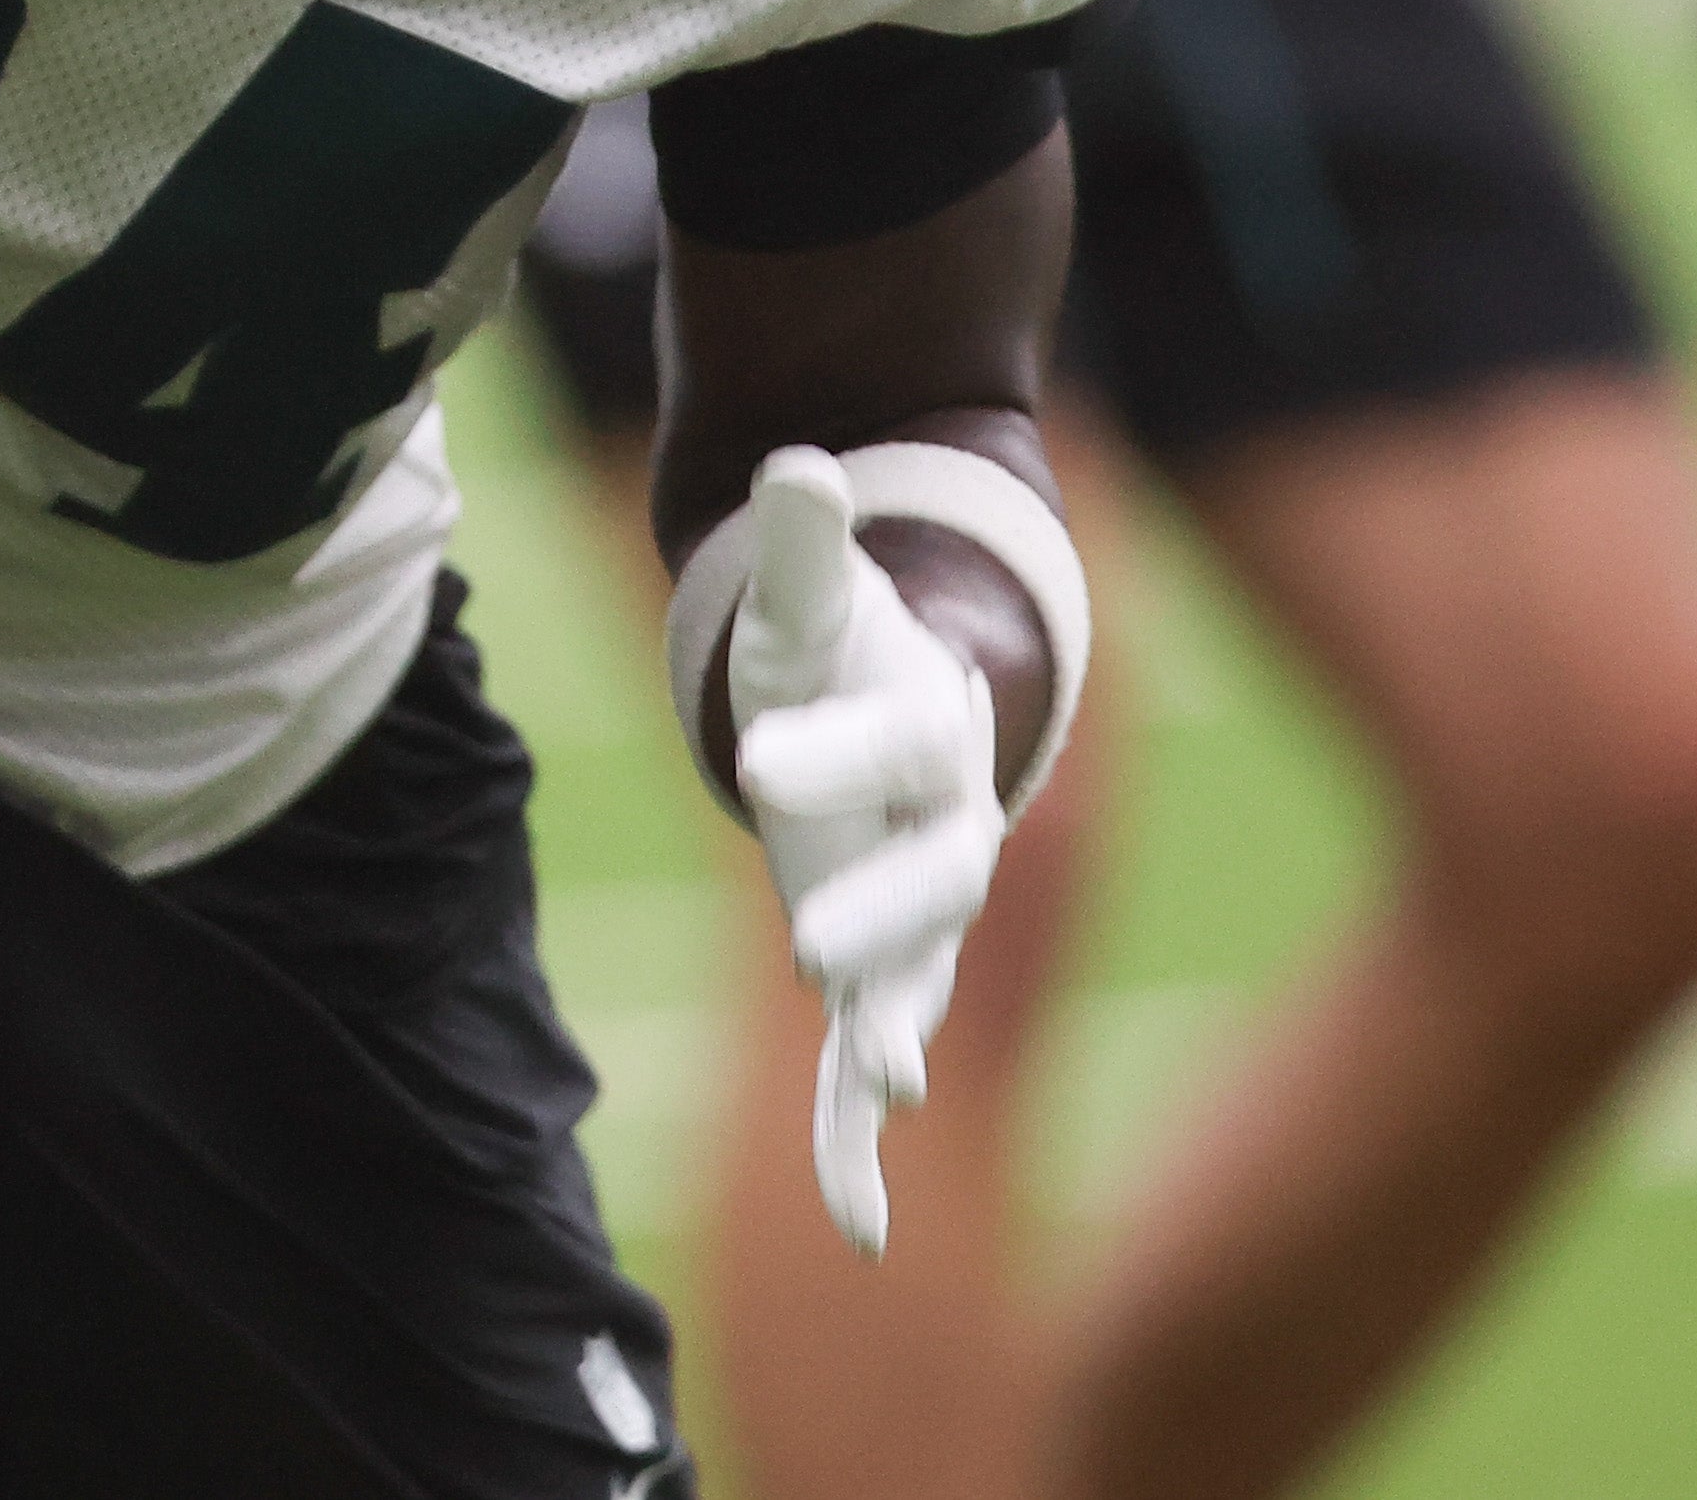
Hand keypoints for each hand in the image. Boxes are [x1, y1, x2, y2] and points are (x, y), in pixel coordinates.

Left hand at [724, 447, 1005, 1256]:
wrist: (904, 716)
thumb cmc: (850, 650)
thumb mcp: (816, 598)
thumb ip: (807, 543)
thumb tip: (792, 462)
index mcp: (926, 734)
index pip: (879, 743)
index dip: (823, 749)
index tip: (755, 755)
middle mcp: (942, 838)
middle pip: (925, 884)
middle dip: (876, 921)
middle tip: (815, 953)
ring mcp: (912, 921)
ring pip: (912, 987)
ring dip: (891, 1041)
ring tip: (882, 1094)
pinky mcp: (876, 979)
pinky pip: (860, 1072)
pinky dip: (853, 1150)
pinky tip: (855, 1234)